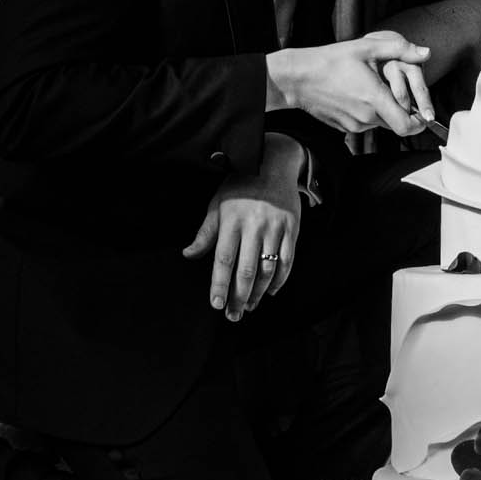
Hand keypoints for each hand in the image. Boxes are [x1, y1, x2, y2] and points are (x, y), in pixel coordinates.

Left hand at [182, 144, 303, 319]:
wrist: (272, 164)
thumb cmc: (239, 187)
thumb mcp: (217, 206)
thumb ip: (205, 233)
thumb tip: (188, 254)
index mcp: (231, 221)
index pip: (223, 260)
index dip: (219, 284)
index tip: (215, 304)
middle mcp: (254, 226)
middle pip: (246, 270)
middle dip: (239, 297)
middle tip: (233, 315)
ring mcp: (275, 228)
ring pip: (268, 269)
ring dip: (259, 293)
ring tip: (250, 307)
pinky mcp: (292, 229)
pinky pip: (288, 260)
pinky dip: (280, 279)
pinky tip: (272, 291)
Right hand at [266, 32, 430, 135]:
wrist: (297, 78)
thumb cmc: (329, 61)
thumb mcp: (366, 48)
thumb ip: (399, 50)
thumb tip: (425, 53)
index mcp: (374, 98)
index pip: (407, 125)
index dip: (419, 123)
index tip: (422, 113)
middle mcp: (366, 116)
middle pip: (396, 124)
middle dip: (402, 112)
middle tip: (397, 93)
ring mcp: (354, 124)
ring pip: (381, 124)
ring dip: (385, 112)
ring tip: (373, 90)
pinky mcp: (344, 127)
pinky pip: (365, 125)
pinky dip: (369, 114)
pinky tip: (358, 96)